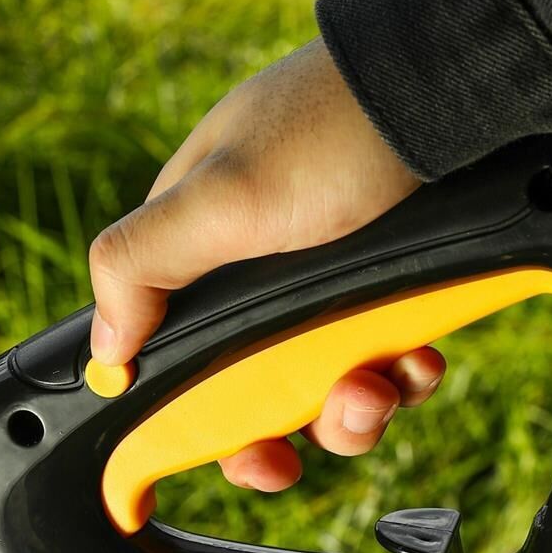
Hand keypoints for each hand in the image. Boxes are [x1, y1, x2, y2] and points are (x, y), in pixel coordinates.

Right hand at [89, 37, 444, 489]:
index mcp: (202, 266)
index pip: (182, 368)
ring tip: (386, 381)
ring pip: (329, 396)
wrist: (448, 94)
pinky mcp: (384, 302)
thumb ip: (144, 264)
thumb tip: (103, 349)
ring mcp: (327, 299)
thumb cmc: (329, 135)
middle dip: (299, 428)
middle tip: (335, 420)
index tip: (249, 457)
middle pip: (262, 400)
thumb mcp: (222, 194)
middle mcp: (261, 290)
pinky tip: (420, 355)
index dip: (208, 427)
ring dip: (360, 409)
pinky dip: (405, 376)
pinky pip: (387, 369)